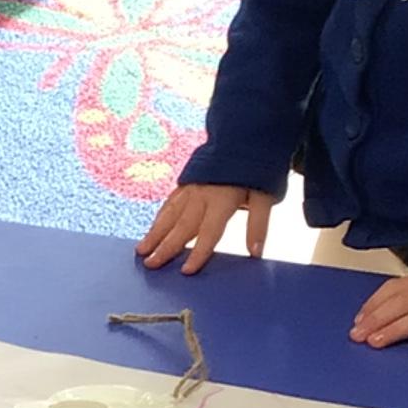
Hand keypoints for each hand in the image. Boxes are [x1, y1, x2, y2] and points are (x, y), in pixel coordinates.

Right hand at [140, 180, 272, 273]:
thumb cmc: (255, 168)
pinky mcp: (186, 183)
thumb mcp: (265, 195)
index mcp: (222, 199)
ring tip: (141, 250)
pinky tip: (152, 230)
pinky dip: (159, 218)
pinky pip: (169, 203)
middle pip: (182, 226)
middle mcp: (202, 195)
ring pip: (169, 214)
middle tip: (150, 265)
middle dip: (165, 247)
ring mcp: (191, 188)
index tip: (186, 271)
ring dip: (154, 234)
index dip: (198, 253)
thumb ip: (258, 224)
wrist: (242, 136)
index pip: (209, 232)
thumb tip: (255, 253)